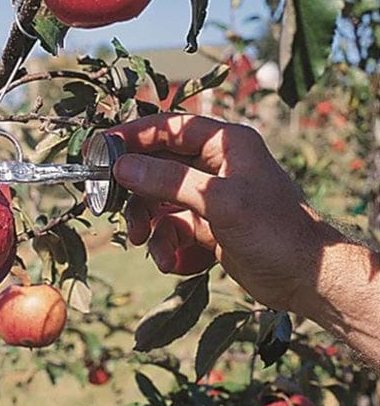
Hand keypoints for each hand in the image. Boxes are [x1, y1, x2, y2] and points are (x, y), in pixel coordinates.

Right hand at [110, 113, 339, 313]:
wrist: (306, 278)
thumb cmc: (273, 230)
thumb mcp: (218, 201)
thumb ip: (168, 180)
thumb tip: (122, 166)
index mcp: (225, 143)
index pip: (169, 127)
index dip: (133, 136)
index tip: (100, 149)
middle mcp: (215, 165)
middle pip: (156, 166)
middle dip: (136, 192)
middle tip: (115, 208)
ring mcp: (209, 197)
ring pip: (159, 201)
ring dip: (148, 225)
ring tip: (145, 244)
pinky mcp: (207, 226)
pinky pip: (171, 229)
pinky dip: (167, 245)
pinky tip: (174, 263)